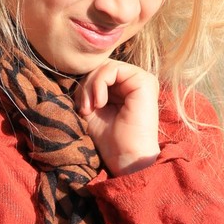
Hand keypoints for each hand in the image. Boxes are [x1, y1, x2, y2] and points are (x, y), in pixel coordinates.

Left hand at [75, 60, 159, 175]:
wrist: (125, 158)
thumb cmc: (110, 139)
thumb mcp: (92, 108)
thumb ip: (88, 88)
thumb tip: (79, 71)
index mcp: (125, 87)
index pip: (99, 72)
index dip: (85, 86)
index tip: (82, 109)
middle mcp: (135, 81)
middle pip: (101, 67)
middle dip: (86, 86)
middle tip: (84, 109)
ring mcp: (142, 79)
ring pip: (105, 66)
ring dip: (90, 86)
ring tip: (90, 108)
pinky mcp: (144, 81)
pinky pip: (112, 69)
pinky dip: (99, 83)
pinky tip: (100, 103)